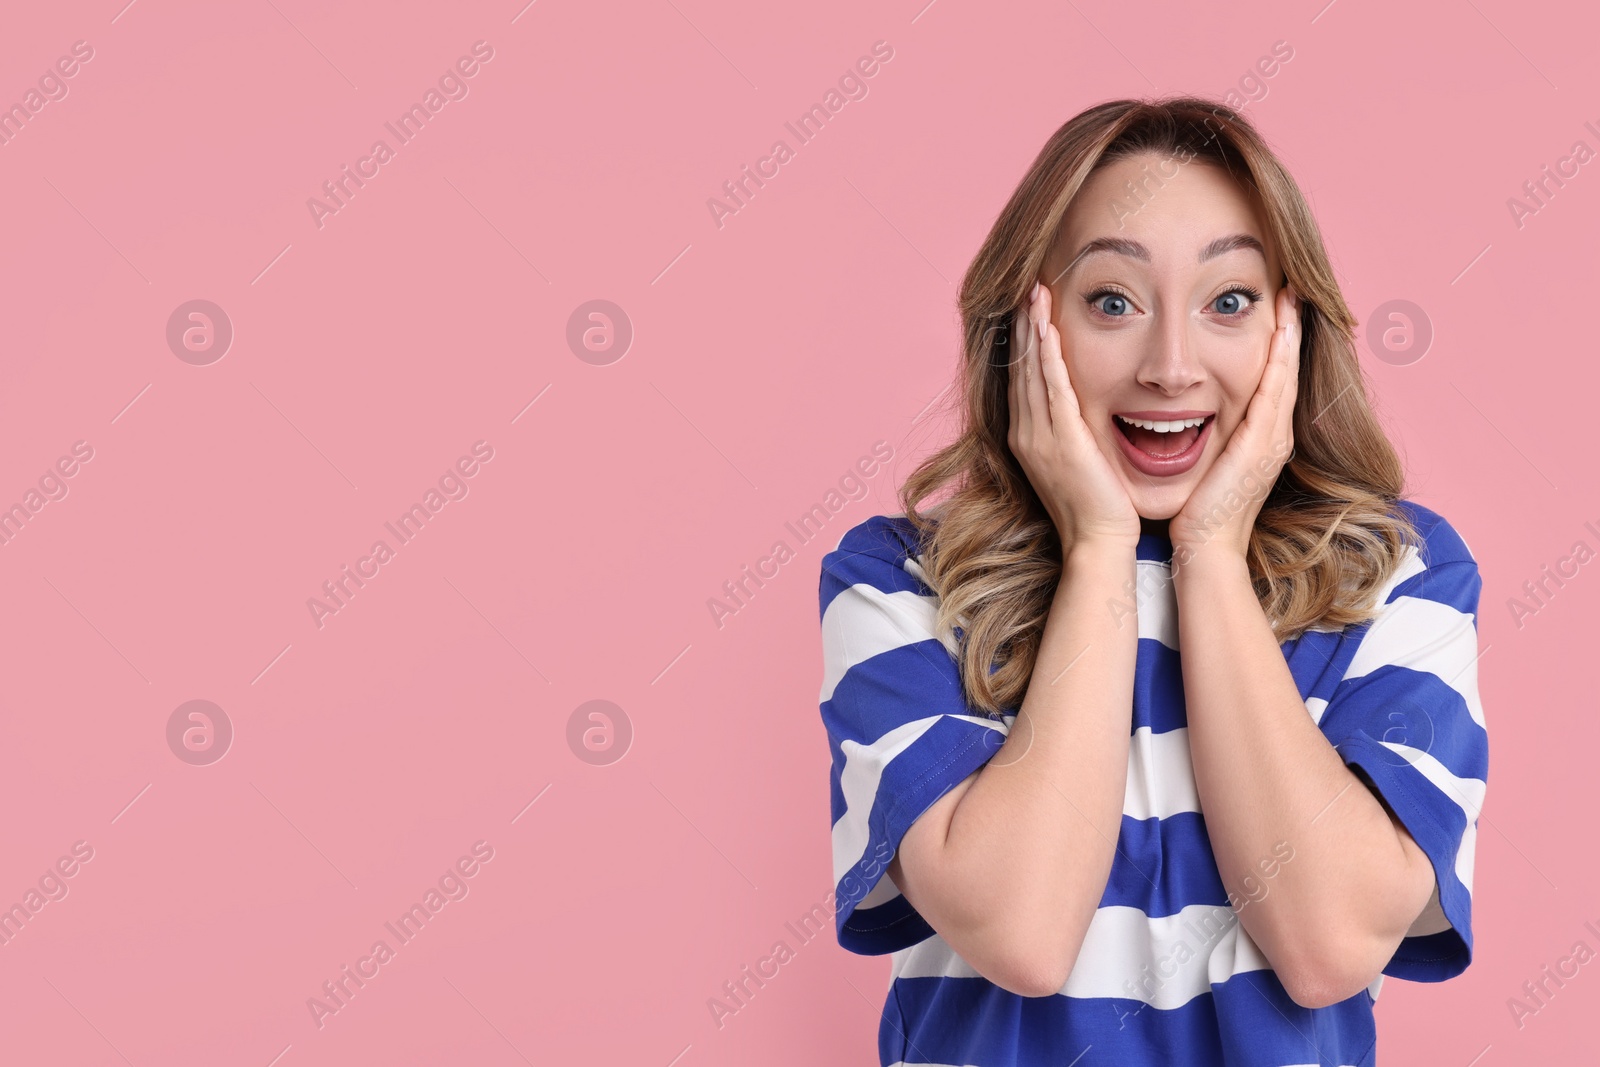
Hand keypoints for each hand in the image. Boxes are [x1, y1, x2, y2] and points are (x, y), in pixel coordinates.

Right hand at [1007, 280, 1140, 553]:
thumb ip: (1072, 435)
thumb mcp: (1078, 465)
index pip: (1022, 379)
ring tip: (1034, 294)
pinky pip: (1052, 388)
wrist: (1098, 544)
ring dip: (1032, 330)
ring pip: (1031, 371)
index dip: (1024, 343)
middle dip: (1023, 326)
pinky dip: (1048, 356)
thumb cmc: (1098, 509)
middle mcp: (1025, 434)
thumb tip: (1081, 414)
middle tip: (1026, 288)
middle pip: (1020, 368)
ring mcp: (1039, 437)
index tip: (1029, 310)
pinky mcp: (1061, 440)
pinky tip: (1048, 328)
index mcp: (1028, 438)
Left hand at [1169, 283, 1301, 564]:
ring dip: (1289, 333)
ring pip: (1286, 373)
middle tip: (1290, 287)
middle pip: (1287, 370)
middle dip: (1289, 328)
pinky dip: (1281, 358)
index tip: (1274, 307)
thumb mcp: (1206, 465)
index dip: (1276, 343)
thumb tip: (1190, 417)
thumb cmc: (1197, 514)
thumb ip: (1208, 440)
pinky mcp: (1263, 445)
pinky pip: (1276, 390)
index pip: (1272, 379)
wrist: (1204, 550)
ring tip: (1289, 296)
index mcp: (1260, 438)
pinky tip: (1281, 329)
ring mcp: (1274, 440)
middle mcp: (1275, 435)